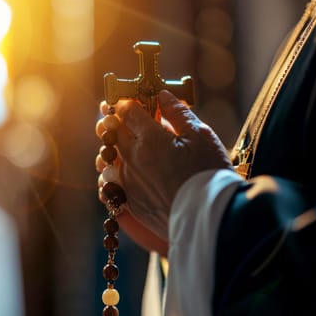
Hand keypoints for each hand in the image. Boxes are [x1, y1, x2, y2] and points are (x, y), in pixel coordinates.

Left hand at [97, 90, 232, 242]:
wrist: (210, 219)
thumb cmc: (209, 175)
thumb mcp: (201, 136)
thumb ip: (178, 113)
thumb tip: (162, 96)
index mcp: (149, 140)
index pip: (127, 110)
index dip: (127, 100)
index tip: (130, 98)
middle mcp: (132, 160)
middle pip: (110, 132)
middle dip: (113, 120)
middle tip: (119, 115)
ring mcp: (128, 183)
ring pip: (106, 159)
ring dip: (111, 148)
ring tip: (120, 144)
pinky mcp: (130, 203)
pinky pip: (109, 184)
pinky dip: (113, 173)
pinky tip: (122, 171)